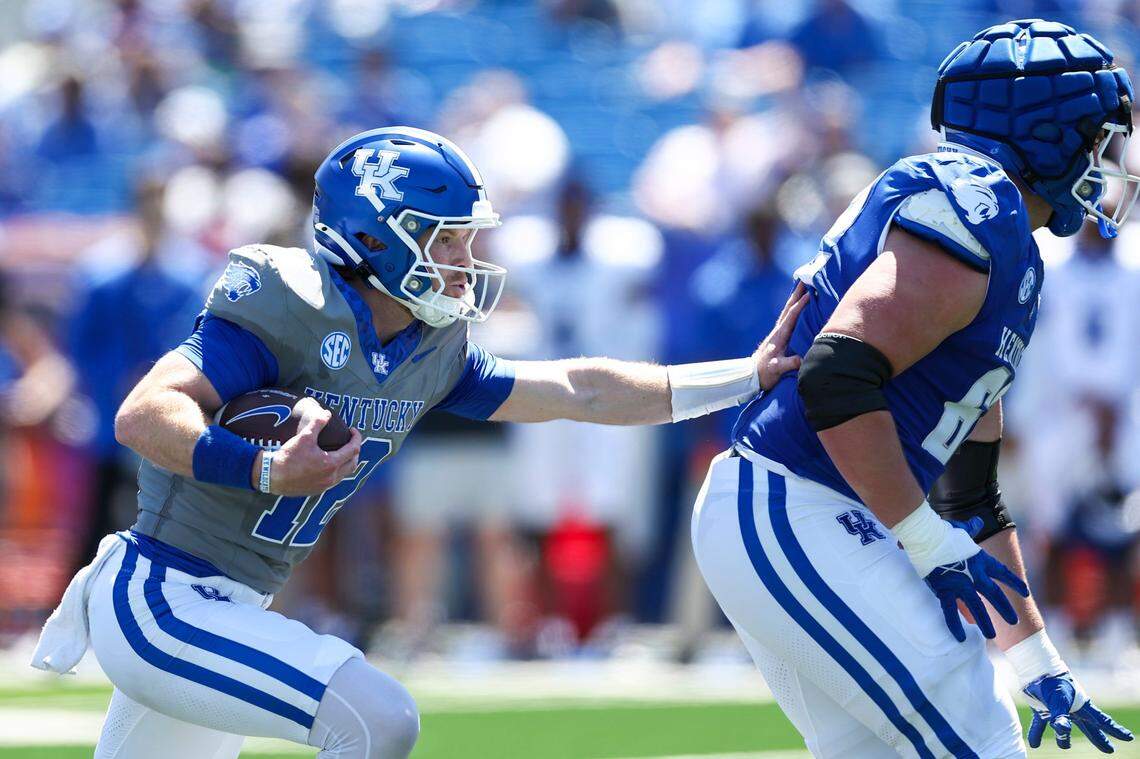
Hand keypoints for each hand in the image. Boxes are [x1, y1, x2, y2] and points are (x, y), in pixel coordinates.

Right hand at [266, 398, 361, 495]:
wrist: (272, 476)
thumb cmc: (288, 457)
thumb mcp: (304, 437)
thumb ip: (318, 423)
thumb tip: (327, 413)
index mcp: (331, 464)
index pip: (353, 450)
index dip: (356, 438)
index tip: (353, 430)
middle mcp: (331, 477)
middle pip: (353, 464)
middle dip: (355, 452)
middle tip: (350, 441)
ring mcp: (324, 486)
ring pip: (344, 474)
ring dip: (347, 462)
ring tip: (341, 452)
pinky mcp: (317, 490)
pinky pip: (333, 481)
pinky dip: (337, 471)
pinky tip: (328, 464)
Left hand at [753, 282, 808, 389]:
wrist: (752, 377)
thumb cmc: (764, 374)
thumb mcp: (777, 370)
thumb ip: (788, 364)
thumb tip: (801, 359)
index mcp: (779, 336)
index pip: (791, 316)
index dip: (801, 305)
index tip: (810, 294)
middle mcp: (778, 331)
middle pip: (789, 308)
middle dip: (797, 294)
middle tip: (805, 279)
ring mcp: (778, 333)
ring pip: (788, 311)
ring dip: (795, 298)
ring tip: (802, 287)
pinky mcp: (779, 338)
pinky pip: (788, 318)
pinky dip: (793, 308)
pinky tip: (797, 306)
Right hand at [905, 516, 1028, 641]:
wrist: (927, 536)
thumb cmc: (943, 530)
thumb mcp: (961, 529)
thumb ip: (972, 528)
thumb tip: (979, 521)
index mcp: (981, 560)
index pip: (1002, 573)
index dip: (1014, 583)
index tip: (1025, 592)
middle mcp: (975, 575)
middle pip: (994, 594)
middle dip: (1005, 608)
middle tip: (1015, 621)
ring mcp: (960, 584)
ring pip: (976, 607)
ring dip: (985, 622)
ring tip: (992, 635)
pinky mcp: (944, 590)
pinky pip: (950, 611)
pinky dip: (954, 625)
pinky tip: (960, 638)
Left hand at [1025, 672, 1133, 751]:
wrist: (1034, 668)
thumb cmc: (1051, 682)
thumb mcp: (1058, 700)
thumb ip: (1060, 717)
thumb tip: (1063, 730)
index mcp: (1081, 706)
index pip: (1102, 721)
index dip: (1115, 730)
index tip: (1128, 737)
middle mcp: (1071, 709)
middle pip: (1089, 728)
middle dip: (1099, 739)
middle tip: (1109, 749)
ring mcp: (1056, 709)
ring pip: (1063, 727)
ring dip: (1063, 738)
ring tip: (1064, 745)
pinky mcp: (1040, 709)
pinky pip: (1039, 725)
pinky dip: (1036, 734)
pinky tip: (1034, 744)